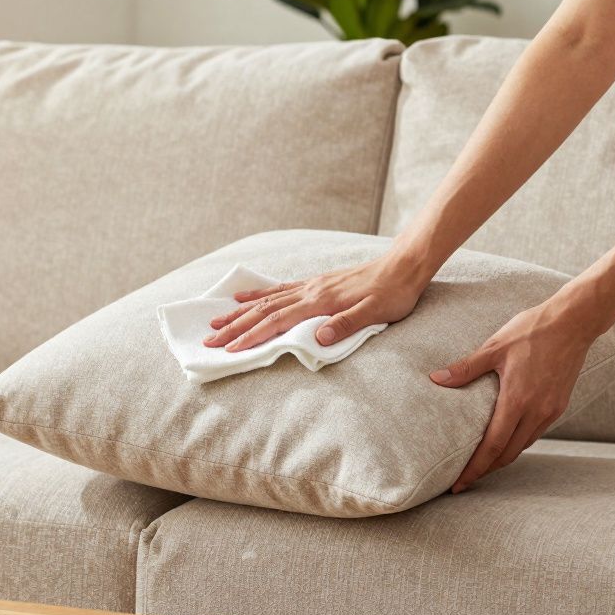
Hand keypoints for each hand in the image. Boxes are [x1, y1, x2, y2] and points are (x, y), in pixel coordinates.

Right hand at [203, 252, 430, 351]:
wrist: (404, 265)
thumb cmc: (394, 293)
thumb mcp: (376, 313)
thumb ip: (346, 325)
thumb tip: (318, 339)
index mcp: (320, 301)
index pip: (277, 322)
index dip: (251, 337)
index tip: (229, 349)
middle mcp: (309, 291)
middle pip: (263, 311)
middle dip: (235, 326)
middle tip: (210, 339)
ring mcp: (311, 285)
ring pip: (266, 300)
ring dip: (239, 311)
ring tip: (216, 319)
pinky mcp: (316, 283)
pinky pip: (279, 289)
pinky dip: (258, 295)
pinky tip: (245, 297)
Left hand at [430, 300, 596, 492]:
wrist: (574, 322)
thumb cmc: (532, 331)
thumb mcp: (494, 347)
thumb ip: (466, 368)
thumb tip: (436, 379)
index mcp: (517, 400)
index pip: (493, 446)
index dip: (475, 468)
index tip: (459, 484)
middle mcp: (536, 411)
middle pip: (508, 453)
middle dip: (485, 470)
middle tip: (464, 480)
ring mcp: (550, 411)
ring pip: (523, 445)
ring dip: (502, 457)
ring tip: (481, 463)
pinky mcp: (559, 406)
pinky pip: (535, 433)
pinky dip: (518, 442)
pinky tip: (505, 439)